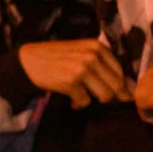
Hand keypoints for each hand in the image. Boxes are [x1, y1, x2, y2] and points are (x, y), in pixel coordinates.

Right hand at [17, 39, 131, 108]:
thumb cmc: (56, 57)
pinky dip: (78, 104)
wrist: (27, 61)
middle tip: (98, 98)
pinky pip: (85, 101)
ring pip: (105, 96)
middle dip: (109, 96)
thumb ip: (100, 63)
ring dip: (94, 100)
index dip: (118, 85)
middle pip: (116, 86)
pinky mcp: (71, 82)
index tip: (113, 93)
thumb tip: (125, 87)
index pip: (120, 72)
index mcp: (96, 47)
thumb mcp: (80, 51)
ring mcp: (82, 69)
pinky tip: (71, 100)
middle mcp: (92, 56)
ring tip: (82, 97)